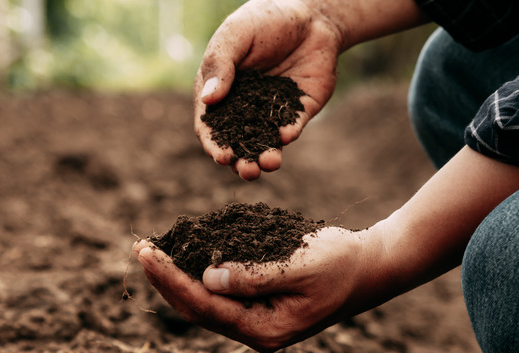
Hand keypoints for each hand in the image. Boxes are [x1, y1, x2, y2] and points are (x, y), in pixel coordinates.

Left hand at [132, 227, 393, 352]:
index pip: (205, 306)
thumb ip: (254, 276)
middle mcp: (257, 332)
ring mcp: (258, 321)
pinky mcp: (260, 306)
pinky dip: (197, 275)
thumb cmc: (341, 263)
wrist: (371, 267)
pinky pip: (220, 295)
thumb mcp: (300, 266)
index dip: (171, 279)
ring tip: (151, 253)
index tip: (147, 253)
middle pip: (197, 310)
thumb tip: (207, 278)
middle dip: (165, 279)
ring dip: (176, 279)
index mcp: (266, 329)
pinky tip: (182, 258)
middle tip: (139, 248)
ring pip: (204, 304)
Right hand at [194, 0, 342, 179]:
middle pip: (237, 143)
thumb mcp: (236, 36)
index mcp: (220, 93)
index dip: (214, 144)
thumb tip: (208, 101)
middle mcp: (243, 108)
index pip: (211, 126)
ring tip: (268, 164)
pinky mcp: (298, 111)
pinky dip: (287, 134)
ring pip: (264, 143)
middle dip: (241, 161)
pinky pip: (291, 128)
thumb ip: (220, 66)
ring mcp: (271, 112)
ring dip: (265, 158)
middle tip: (247, 171)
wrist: (310, 15)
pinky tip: (286, 135)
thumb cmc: (264, 20)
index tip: (221, 156)